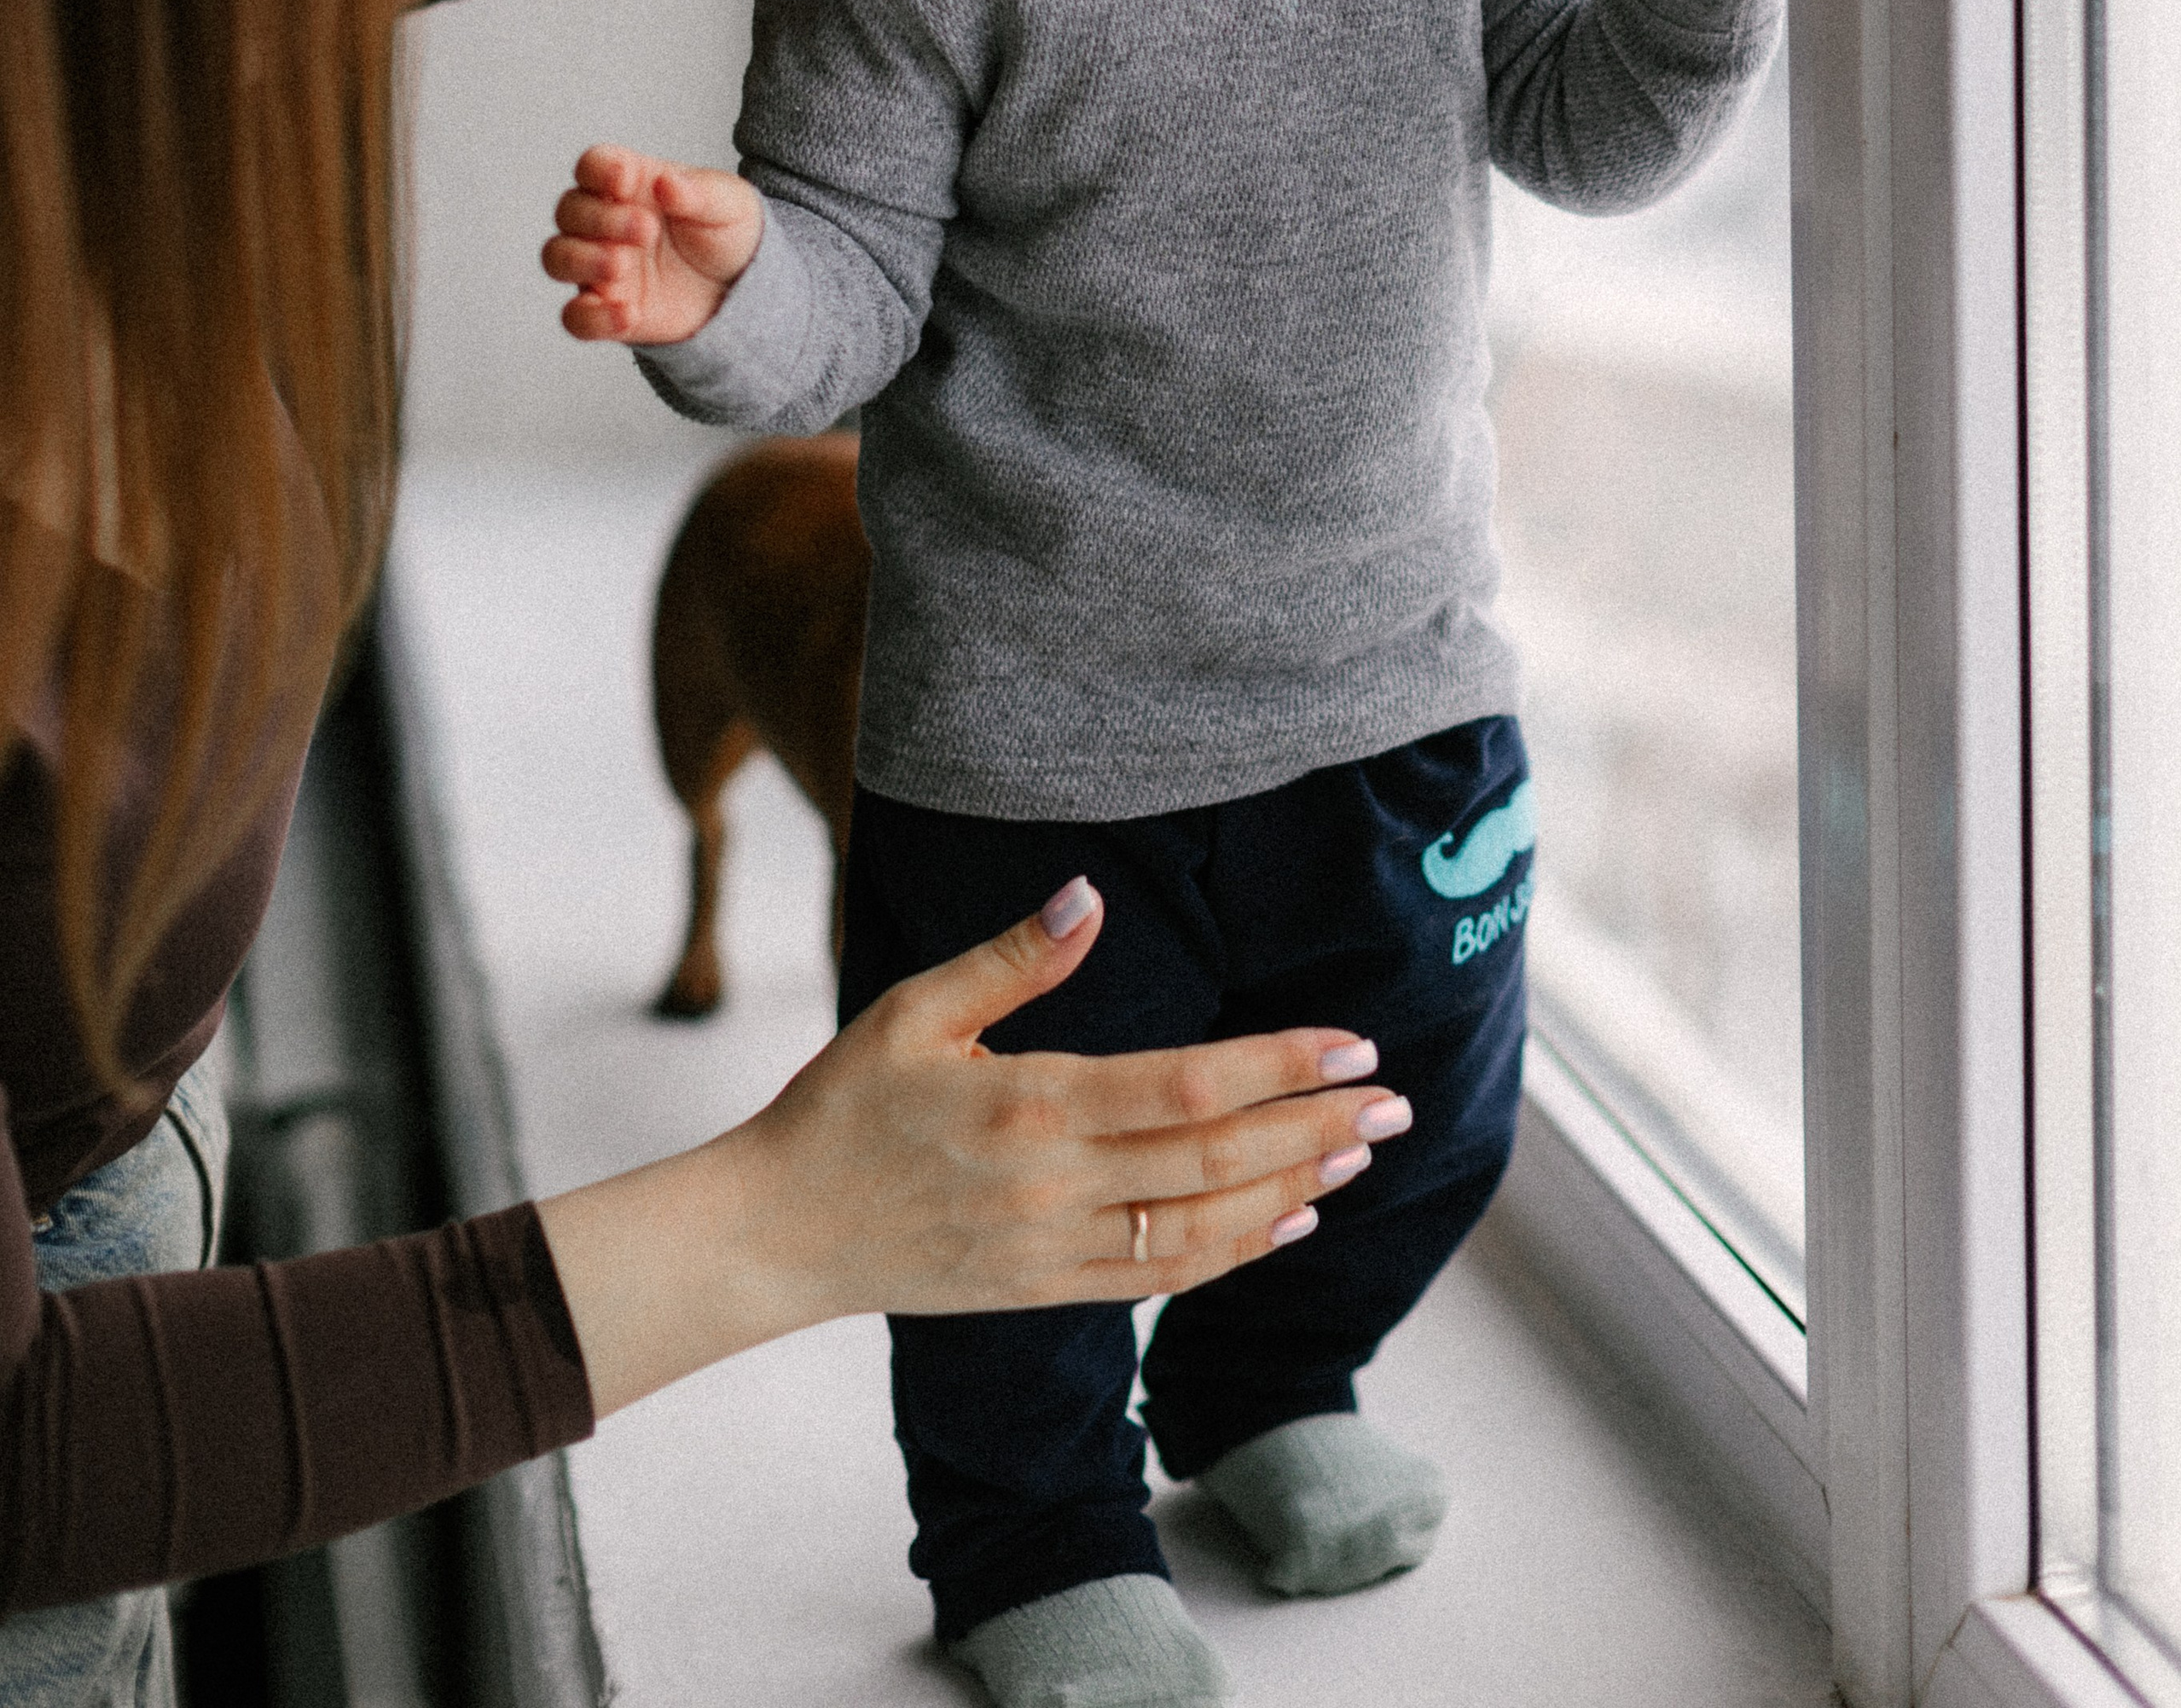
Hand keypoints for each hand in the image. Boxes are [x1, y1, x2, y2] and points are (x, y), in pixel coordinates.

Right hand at [537, 881, 1413, 1415]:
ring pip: (1202, 1231)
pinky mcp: (1045, 1291)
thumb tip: (1088, 894)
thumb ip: (1011, 958)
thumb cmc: (843, 1105)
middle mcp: (1054, 1186)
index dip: (1278, 1065)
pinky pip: (1160, 1280)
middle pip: (1215, 1162)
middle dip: (1315, 1129)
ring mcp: (1053, 1250)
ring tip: (1358, 1157)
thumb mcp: (913, 1008)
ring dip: (1290, 1192)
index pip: (1186, 1088)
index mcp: (1029, 1103)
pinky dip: (1233, 1253)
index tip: (1352, 1046)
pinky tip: (1284, 1222)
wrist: (779, 1232)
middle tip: (1396, 1104)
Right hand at [542, 142, 763, 343]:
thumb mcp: (729, 204)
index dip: (599, 169)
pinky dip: (592, 318)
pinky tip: (628, 314)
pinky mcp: (606, 309)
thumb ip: (698, 192)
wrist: (743, 287)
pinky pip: (576, 317)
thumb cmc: (726, 232)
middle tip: (647, 230)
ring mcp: (600, 266)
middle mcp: (604, 222)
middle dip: (600, 219)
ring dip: (582, 260)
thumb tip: (666, 183)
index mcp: (631, 183)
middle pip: (569, 210)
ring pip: (557, 258)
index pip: (593, 165)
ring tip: (622, 265)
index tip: (626, 178)